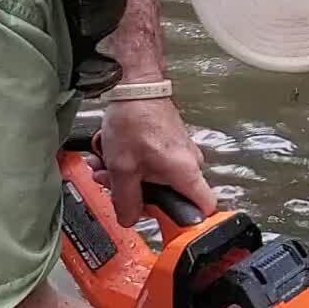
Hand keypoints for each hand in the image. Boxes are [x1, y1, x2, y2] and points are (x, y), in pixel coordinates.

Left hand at [95, 97, 216, 224]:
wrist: (135, 85)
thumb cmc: (135, 120)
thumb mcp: (123, 167)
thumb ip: (126, 200)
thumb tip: (130, 219)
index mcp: (186, 173)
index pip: (204, 209)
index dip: (185, 220)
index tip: (162, 222)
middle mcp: (190, 164)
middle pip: (169, 197)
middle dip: (136, 194)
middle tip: (111, 185)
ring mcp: (180, 153)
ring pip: (156, 179)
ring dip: (128, 177)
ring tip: (104, 165)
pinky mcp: (170, 143)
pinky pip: (153, 163)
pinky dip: (132, 163)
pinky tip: (111, 154)